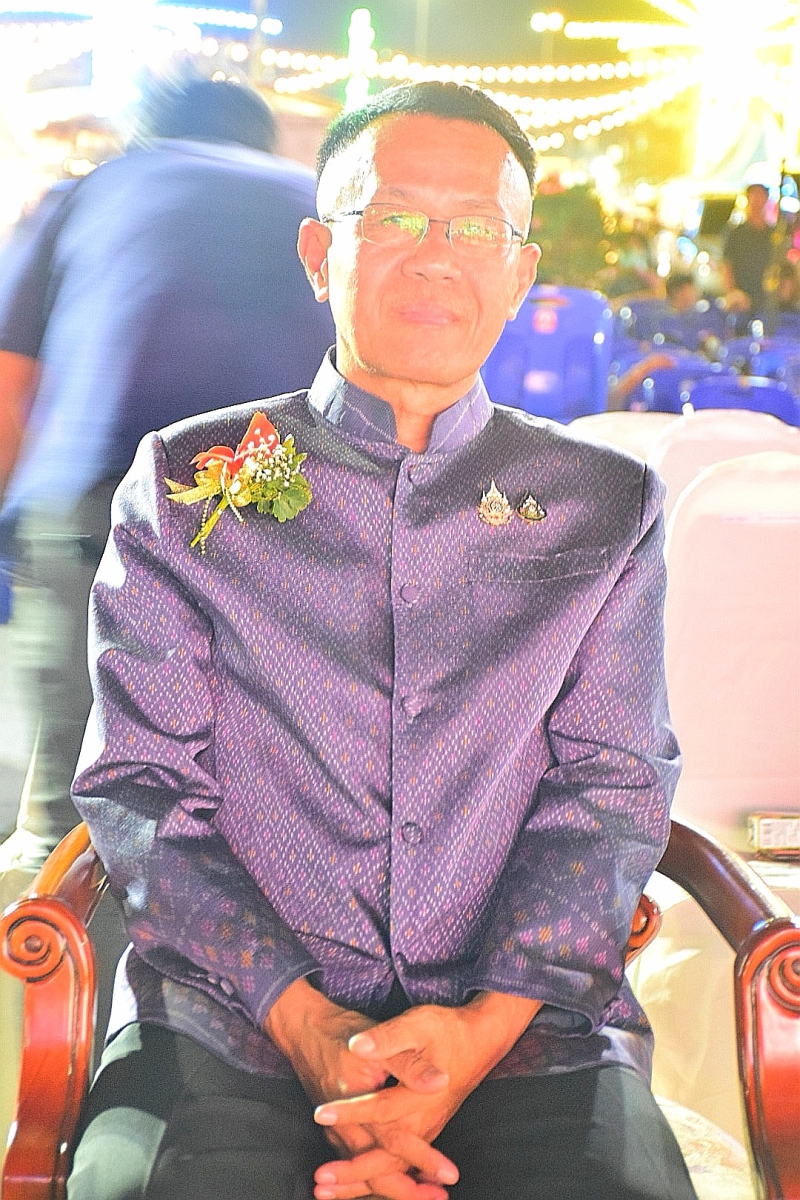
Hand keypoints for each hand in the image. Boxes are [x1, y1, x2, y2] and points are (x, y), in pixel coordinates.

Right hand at [263, 979, 453, 1199]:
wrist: (304, 1027)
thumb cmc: (343, 1032)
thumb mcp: (379, 1040)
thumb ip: (409, 1065)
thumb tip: (440, 1081)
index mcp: (357, 1106)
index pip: (394, 1142)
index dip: (422, 1159)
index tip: (448, 1174)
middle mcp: (343, 1127)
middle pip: (376, 1171)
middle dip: (407, 1190)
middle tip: (439, 1197)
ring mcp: (337, 1131)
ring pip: (365, 1171)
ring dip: (393, 1186)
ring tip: (426, 1194)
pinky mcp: (335, 1129)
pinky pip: (356, 1162)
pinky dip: (375, 1176)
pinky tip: (395, 1179)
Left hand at [312, 991, 541, 1199]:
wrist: (479, 1040)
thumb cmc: (446, 1029)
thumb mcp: (418, 1024)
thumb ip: (389, 1038)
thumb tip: (358, 1045)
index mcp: (419, 1096)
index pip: (380, 1110)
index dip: (350, 1113)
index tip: (320, 1113)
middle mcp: (423, 1120)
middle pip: (387, 1157)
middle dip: (353, 1172)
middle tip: (321, 1182)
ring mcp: (425, 1130)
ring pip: (392, 1168)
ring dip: (360, 1183)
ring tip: (326, 1191)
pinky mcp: (424, 1132)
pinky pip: (399, 1166)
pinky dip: (374, 1179)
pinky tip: (353, 1184)